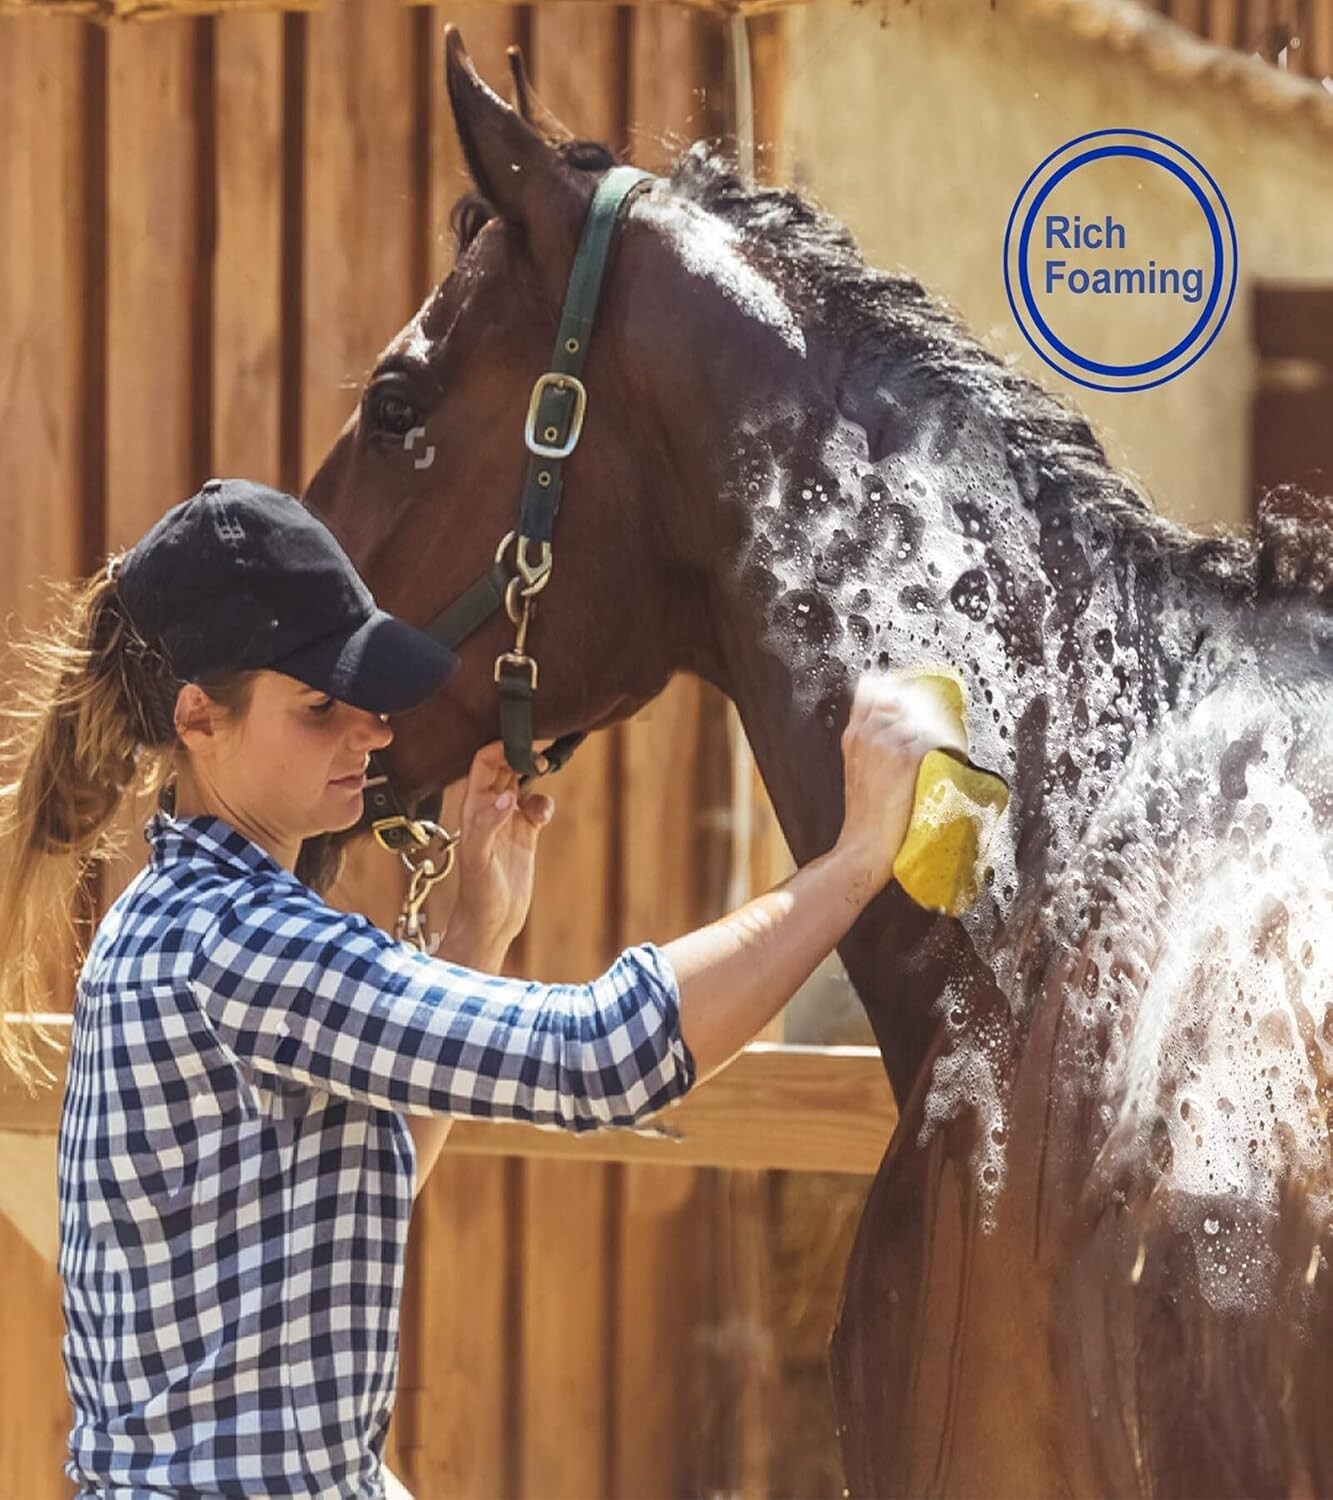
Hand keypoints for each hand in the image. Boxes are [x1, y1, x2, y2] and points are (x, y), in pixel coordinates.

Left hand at [450, 740, 555, 959]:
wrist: (492, 923)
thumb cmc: (479, 894)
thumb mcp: (480, 860)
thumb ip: (488, 826)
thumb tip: (506, 797)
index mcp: (473, 809)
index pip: (482, 764)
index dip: (500, 748)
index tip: (523, 742)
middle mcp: (489, 809)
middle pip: (502, 766)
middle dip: (519, 753)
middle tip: (540, 749)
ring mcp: (507, 821)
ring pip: (521, 782)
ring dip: (534, 772)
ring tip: (546, 768)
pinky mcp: (524, 835)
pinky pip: (536, 807)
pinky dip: (544, 804)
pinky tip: (544, 815)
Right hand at [833, 673, 954, 891]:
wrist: (864, 846)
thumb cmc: (865, 817)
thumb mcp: (859, 771)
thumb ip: (873, 744)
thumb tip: (901, 729)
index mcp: (854, 735)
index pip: (873, 690)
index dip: (899, 689)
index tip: (916, 696)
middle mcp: (868, 733)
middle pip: (902, 697)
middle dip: (926, 706)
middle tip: (943, 719)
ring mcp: (886, 743)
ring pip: (923, 717)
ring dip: (942, 725)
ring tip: (953, 740)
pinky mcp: (906, 757)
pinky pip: (936, 737)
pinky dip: (949, 744)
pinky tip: (955, 756)